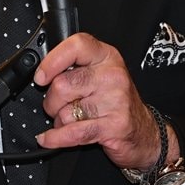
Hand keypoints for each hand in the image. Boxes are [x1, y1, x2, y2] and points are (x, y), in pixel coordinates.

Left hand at [33, 33, 178, 169]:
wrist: (144, 132)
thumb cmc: (116, 101)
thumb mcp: (100, 74)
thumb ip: (75, 67)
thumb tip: (43, 72)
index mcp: (107, 56)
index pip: (76, 46)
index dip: (52, 61)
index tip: (41, 76)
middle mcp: (112, 75)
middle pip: (62, 84)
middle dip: (51, 101)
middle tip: (58, 105)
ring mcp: (115, 100)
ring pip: (65, 112)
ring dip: (59, 121)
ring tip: (72, 120)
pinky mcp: (113, 126)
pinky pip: (73, 133)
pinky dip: (55, 138)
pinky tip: (48, 138)